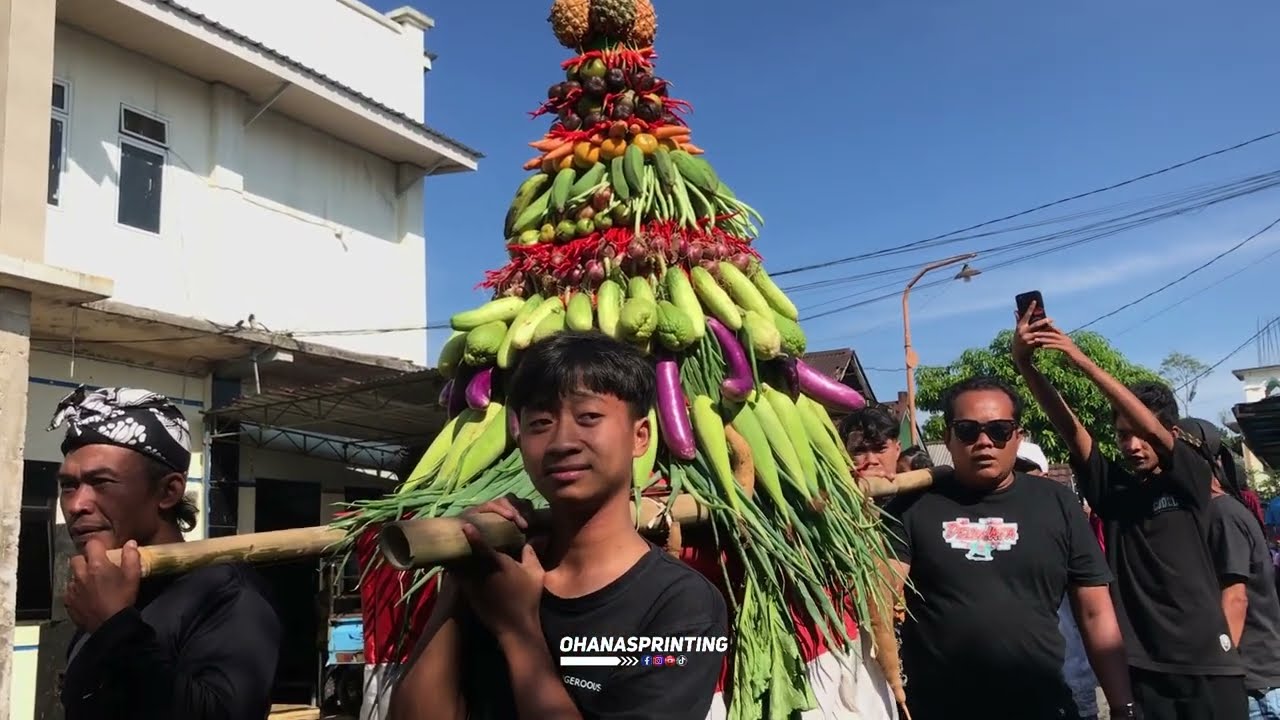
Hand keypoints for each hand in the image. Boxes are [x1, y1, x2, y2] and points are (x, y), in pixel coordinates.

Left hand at [64, 539, 140, 631]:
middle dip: (86, 560)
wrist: (110, 626)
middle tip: (96, 567)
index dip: (99, 546)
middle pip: (77, 558)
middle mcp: (81, 574)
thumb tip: (130, 543)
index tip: (105, 551)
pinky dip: (76, 591)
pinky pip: (69, 591)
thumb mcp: (133, 576)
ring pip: (72, 575)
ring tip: (91, 583)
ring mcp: (72, 589)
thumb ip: (131, 557)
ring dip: (80, 576)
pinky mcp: (68, 602)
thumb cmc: (123, 599)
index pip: (92, 544)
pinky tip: (85, 597)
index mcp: (97, 565)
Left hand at [455, 497, 544, 640]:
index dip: (473, 535)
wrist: (515, 627)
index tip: (465, 525)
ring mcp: (471, 583)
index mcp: (498, 565)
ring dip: (455, 553)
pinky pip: (456, 575)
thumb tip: (531, 539)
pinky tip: (454, 560)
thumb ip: (531, 553)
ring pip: (457, 563)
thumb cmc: (527, 598)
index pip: (482, 547)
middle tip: (457, 530)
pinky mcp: (467, 592)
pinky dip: (454, 566)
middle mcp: (480, 572)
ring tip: (453, 542)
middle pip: (463, 552)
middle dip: (459, 541)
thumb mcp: (535, 574)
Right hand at [1012, 302, 1052, 364]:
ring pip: (1039, 333)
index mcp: (1020, 326)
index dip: (1030, 308)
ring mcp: (1026, 338)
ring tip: (1053, 328)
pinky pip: (1040, 341)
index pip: (1026, 315)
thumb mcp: (1018, 330)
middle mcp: (1022, 331)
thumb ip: (1018, 320)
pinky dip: (1045, 339)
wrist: (1018, 354)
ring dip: (1047, 331)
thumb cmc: (1019, 339)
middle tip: (1051, 319)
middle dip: (1044, 321)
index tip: (1035, 301)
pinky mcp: (1030, 345)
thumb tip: (1015, 310)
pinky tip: (1051, 338)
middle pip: (1035, 325)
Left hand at [1028, 322, 1084, 363]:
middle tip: (1033, 332)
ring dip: (1044, 338)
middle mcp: (1066, 339)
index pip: (1054, 331)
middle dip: (1042, 332)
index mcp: (1065, 338)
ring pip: (1053, 339)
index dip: (1045, 329)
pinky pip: (1056, 346)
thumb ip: (1060, 346)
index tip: (1036, 329)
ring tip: (1035, 339)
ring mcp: (1067, 344)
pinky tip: (1042, 347)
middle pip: (1052, 333)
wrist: (1084, 364)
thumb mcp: (1067, 350)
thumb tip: (1054, 344)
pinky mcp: (1067, 349)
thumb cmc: (1075, 358)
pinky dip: (1049, 346)